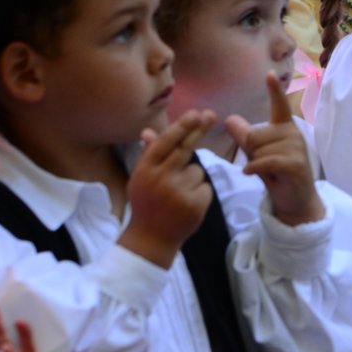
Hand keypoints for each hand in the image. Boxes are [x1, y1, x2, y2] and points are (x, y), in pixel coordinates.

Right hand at [121, 112, 214, 265]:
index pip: (165, 143)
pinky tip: (187, 205)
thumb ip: (149, 155)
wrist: (151, 238)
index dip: (180, 127)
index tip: (194, 113)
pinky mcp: (194, 204)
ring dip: (192, 179)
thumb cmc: (146, 203)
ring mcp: (178, 192)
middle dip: (198, 130)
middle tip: (210, 114)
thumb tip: (148, 131)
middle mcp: (160, 179)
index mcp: (145, 170)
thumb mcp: (141, 179)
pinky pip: (205, 187)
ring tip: (178, 195)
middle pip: (185, 149)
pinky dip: (200, 194)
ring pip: (197, 170)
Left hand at [228, 74, 324, 225]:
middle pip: (254, 135)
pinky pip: (265, 161)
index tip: (269, 73)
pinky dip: (254, 169)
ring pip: (258, 150)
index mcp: (284, 126)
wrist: (294, 200)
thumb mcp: (257, 153)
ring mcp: (296, 148)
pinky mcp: (295, 164)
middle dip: (251, 153)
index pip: (279, 104)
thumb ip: (245, 136)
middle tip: (264, 165)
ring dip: (256, 164)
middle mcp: (293, 133)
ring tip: (269, 172)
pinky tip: (252, 173)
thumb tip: (228, 118)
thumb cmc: (276, 173)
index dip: (274, 90)